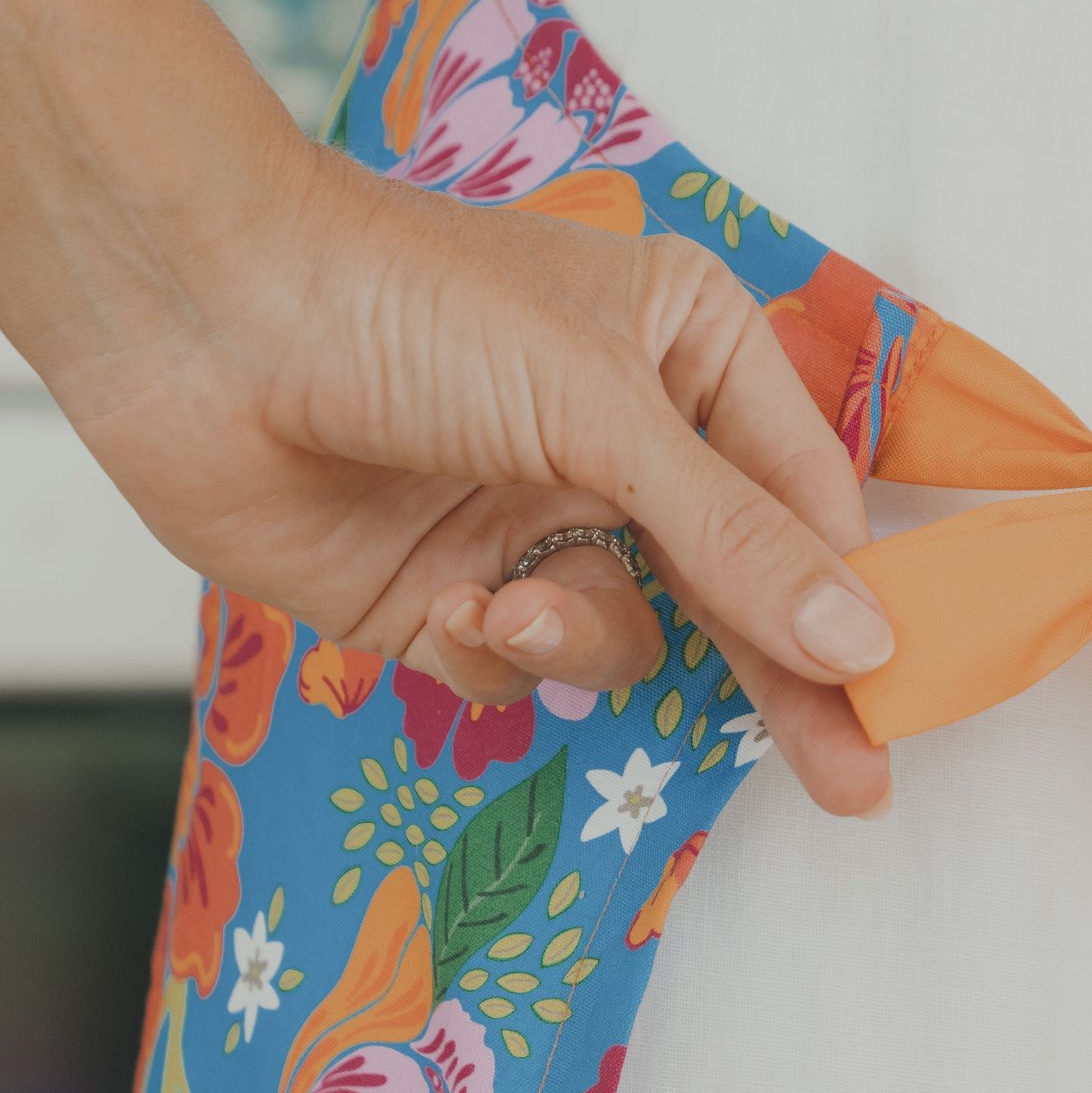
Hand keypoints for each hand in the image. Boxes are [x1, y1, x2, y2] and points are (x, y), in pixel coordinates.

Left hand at [48, 130, 894, 816]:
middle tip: (854, 786)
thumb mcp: (605, 411)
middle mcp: (623, 436)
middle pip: (736, 586)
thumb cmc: (411, 306)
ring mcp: (531, 516)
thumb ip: (735, 539)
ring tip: (505, 606)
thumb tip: (863, 643)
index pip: (807, 494)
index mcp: (691, 348)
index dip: (851, 594)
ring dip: (575, 634)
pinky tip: (438, 601)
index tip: (896, 693)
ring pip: (626, 634)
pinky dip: (488, 650)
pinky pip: (519, 666)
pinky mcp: (444, 590)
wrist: (195, 316)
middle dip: (777, 677)